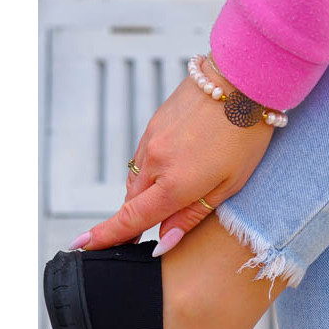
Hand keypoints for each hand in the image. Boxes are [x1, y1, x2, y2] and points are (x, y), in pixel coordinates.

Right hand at [70, 57, 273, 253]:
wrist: (241, 81)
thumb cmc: (244, 136)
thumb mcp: (228, 185)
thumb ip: (191, 216)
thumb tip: (163, 241)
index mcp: (175, 183)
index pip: (132, 218)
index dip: (107, 236)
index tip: (83, 247)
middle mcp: (155, 162)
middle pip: (132, 202)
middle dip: (133, 220)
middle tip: (140, 236)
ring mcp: (151, 140)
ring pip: (136, 180)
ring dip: (145, 195)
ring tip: (170, 198)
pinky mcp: (153, 124)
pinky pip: (142, 158)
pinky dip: (150, 172)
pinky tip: (173, 170)